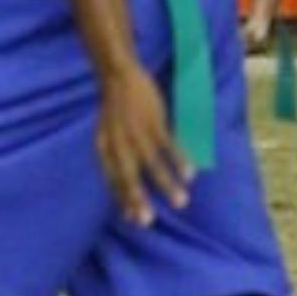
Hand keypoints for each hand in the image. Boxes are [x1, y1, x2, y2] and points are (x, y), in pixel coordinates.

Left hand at [94, 66, 190, 228]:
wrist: (117, 74)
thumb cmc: (114, 109)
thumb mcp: (106, 133)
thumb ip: (114, 156)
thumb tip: (122, 183)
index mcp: (105, 147)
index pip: (113, 178)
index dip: (122, 198)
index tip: (133, 219)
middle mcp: (119, 142)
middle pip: (128, 176)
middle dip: (138, 199)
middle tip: (148, 221)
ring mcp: (137, 131)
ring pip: (152, 163)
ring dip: (167, 184)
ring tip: (181, 201)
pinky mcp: (153, 120)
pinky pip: (169, 143)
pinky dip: (180, 159)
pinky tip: (191, 173)